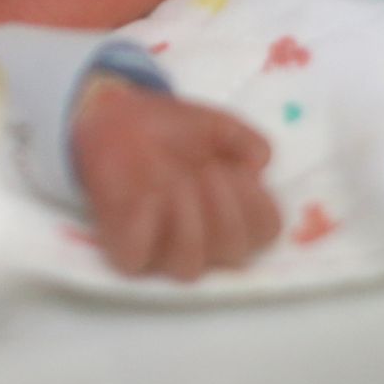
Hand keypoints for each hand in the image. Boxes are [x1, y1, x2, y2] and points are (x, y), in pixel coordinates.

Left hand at [70, 77, 280, 280]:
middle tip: (207, 171)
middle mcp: (205, 238)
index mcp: (234, 211)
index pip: (265, 231)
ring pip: (188, 266)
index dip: (257, 205)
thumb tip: (260, 163)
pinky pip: (136, 258)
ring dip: (187, 220)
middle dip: (224, 209)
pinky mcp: (125, 246)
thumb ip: (245, 140)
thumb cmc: (172, 128)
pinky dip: (144, 226)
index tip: (238, 172)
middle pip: (234, 251)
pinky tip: (146, 194)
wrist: (118, 117)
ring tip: (174, 181)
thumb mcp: (215, 125)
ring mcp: (164, 247)